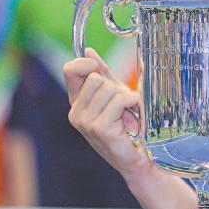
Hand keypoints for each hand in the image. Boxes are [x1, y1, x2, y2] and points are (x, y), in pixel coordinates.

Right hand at [63, 48, 147, 177]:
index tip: (99, 69)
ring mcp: (85, 122)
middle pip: (96, 78)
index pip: (71, 69)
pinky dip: (132, 104)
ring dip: (127, 98)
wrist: (138, 157)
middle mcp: (76, 112)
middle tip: (124, 106)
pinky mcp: (99, 128)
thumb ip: (102, 73)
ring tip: (128, 114)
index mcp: (77, 102)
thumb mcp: (114, 94)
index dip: (87, 63)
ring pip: (109, 88)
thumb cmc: (127, 127)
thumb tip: (88, 51)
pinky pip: (119, 100)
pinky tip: (133, 118)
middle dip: (116, 87)